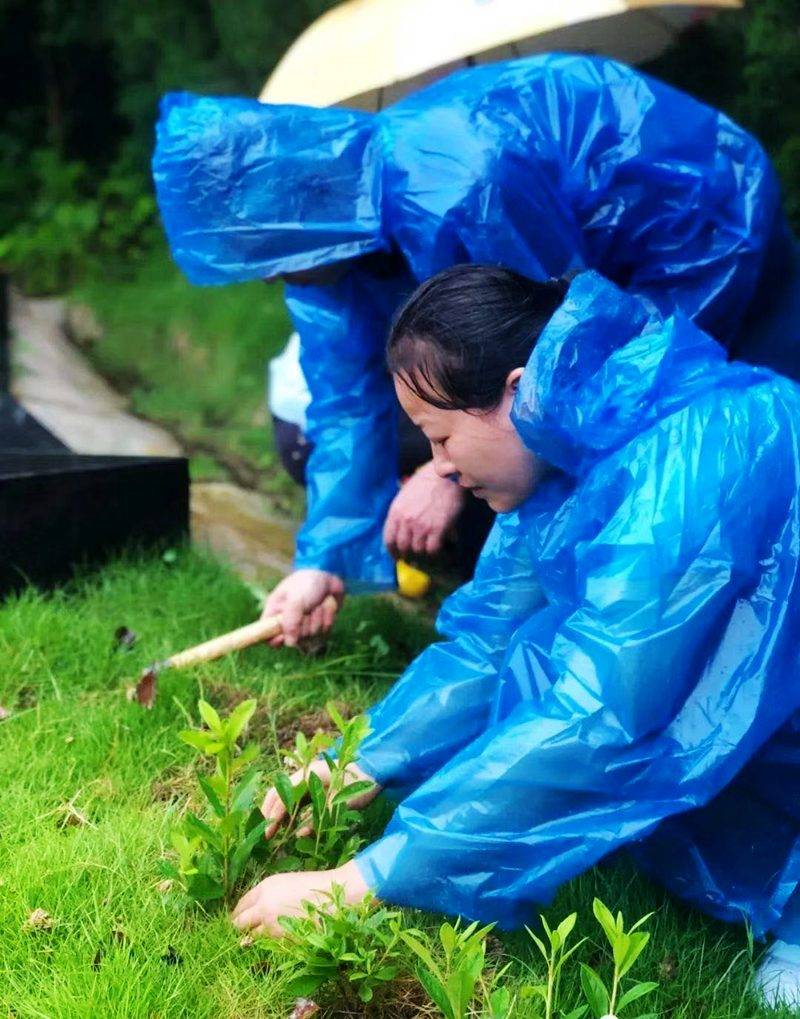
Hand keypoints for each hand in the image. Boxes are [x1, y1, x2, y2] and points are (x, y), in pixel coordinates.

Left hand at [231, 860, 370, 936]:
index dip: (239, 913)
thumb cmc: (313, 886)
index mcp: (264, 888)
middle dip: (242, 927)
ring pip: (252, 937)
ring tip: (269, 933)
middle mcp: (263, 906)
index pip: (240, 905)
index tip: (241, 918)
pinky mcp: (283, 940)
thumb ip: (267, 897)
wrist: (336, 897)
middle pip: (239, 923)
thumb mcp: (285, 884)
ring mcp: (272, 925)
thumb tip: (254, 912)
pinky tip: (282, 935)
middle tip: (248, 930)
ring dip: (256, 937)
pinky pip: (269, 944)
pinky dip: (271, 942)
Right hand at [261, 758, 378, 839]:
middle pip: (279, 793)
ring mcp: (311, 779)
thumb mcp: (339, 804)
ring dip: (279, 812)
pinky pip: (299, 799)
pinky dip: (291, 811)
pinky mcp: (318, 786)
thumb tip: (298, 835)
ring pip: (287, 796)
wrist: (377, 770)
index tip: (267, 833)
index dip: (273, 815)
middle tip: (264, 834)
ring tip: (273, 831)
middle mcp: (306, 775)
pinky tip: (291, 827)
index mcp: (308, 775)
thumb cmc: (359, 784)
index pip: (283, 796)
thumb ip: (318, 818)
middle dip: (270, 813)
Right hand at [262, 569, 343, 646]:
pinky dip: (327, 618)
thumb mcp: (295, 599)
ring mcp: (305, 622)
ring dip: (318, 618)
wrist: (329, 573)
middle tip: (308, 608)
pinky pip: (324, 631)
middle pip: (294, 638)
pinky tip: (326, 605)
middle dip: (305, 624)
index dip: (274, 640)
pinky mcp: (319, 623)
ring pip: (311, 635)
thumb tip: (289, 643)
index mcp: (276, 611)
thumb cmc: (307, 583)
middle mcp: (289, 620)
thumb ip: (290, 621)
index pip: (267, 634)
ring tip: (318, 603)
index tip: (283, 638)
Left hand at [383, 460, 463, 558]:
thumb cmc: (428, 481)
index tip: (397, 556)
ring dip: (425, 556)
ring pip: (418, 551)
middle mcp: (406, 521)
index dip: (393, 551)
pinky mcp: (437, 529)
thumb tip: (401, 527)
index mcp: (396, 512)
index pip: (389, 539)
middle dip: (408, 556)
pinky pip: (433, 550)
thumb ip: (401, 511)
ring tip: (432, 556)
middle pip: (403, 548)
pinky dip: (438, 555)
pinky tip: (443, 553)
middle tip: (416, 559)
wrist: (447, 476)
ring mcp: (421, 526)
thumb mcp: (405, 494)